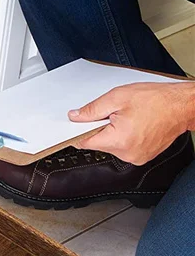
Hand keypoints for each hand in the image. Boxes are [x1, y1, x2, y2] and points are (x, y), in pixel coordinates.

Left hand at [68, 81, 194, 163]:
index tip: (73, 125)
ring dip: (112, 132)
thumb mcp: (116, 98)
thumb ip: (92, 110)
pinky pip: (123, 147)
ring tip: (127, 117)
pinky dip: (123, 136)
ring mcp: (136, 157)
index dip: (76, 131)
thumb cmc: (156, 100)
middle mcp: (127, 154)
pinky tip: (133, 124)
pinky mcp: (143, 156)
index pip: (85, 142)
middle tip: (111, 113)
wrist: (182, 106)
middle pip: (98, 143)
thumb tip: (75, 117)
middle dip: (99, 128)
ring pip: (111, 145)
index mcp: (119, 141)